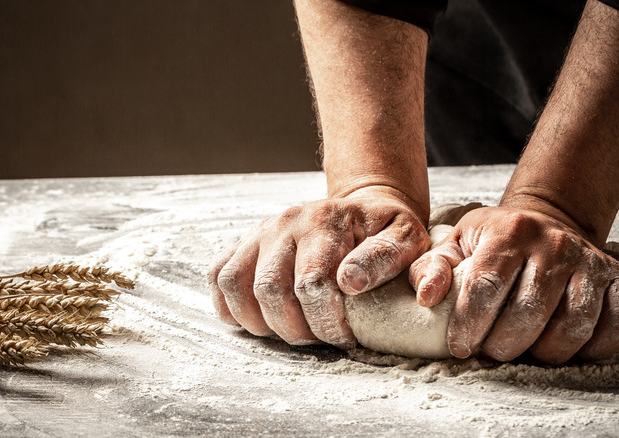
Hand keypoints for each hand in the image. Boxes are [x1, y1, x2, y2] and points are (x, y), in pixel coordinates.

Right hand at [207, 186, 429, 348]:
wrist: (362, 207)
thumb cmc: (385, 231)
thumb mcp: (407, 238)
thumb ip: (387, 258)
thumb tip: (350, 282)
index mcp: (325, 221)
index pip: (310, 284)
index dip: (325, 322)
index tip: (345, 336)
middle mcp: (286, 223)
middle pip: (269, 290)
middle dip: (295, 329)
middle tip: (320, 337)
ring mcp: (260, 232)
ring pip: (236, 285)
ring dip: (260, 321)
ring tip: (291, 329)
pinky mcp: (245, 243)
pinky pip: (219, 275)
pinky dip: (230, 305)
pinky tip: (259, 318)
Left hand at [409, 206, 618, 362]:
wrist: (546, 222)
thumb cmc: (493, 241)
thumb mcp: (456, 244)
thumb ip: (432, 268)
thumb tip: (424, 297)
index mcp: (508, 232)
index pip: (486, 286)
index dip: (469, 323)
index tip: (459, 347)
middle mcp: (552, 244)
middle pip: (528, 311)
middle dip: (504, 344)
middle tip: (491, 352)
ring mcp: (588, 262)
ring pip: (571, 326)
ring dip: (544, 351)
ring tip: (523, 350)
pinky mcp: (617, 279)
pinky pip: (611, 328)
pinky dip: (587, 349)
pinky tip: (560, 345)